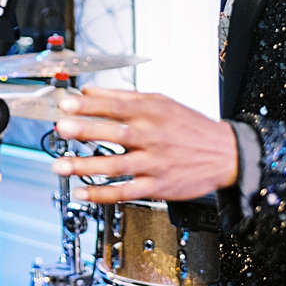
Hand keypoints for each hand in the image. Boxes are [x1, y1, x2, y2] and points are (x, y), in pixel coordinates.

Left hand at [52, 88, 239, 201]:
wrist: (225, 154)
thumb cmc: (190, 127)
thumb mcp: (161, 102)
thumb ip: (123, 96)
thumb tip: (88, 91)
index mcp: (152, 112)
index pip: (116, 105)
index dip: (89, 105)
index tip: (66, 103)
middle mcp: (152, 136)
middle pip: (115, 133)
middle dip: (86, 131)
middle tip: (62, 129)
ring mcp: (154, 163)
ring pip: (116, 165)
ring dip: (85, 166)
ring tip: (60, 165)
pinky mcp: (157, 186)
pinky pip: (125, 191)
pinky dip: (102, 194)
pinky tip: (82, 193)